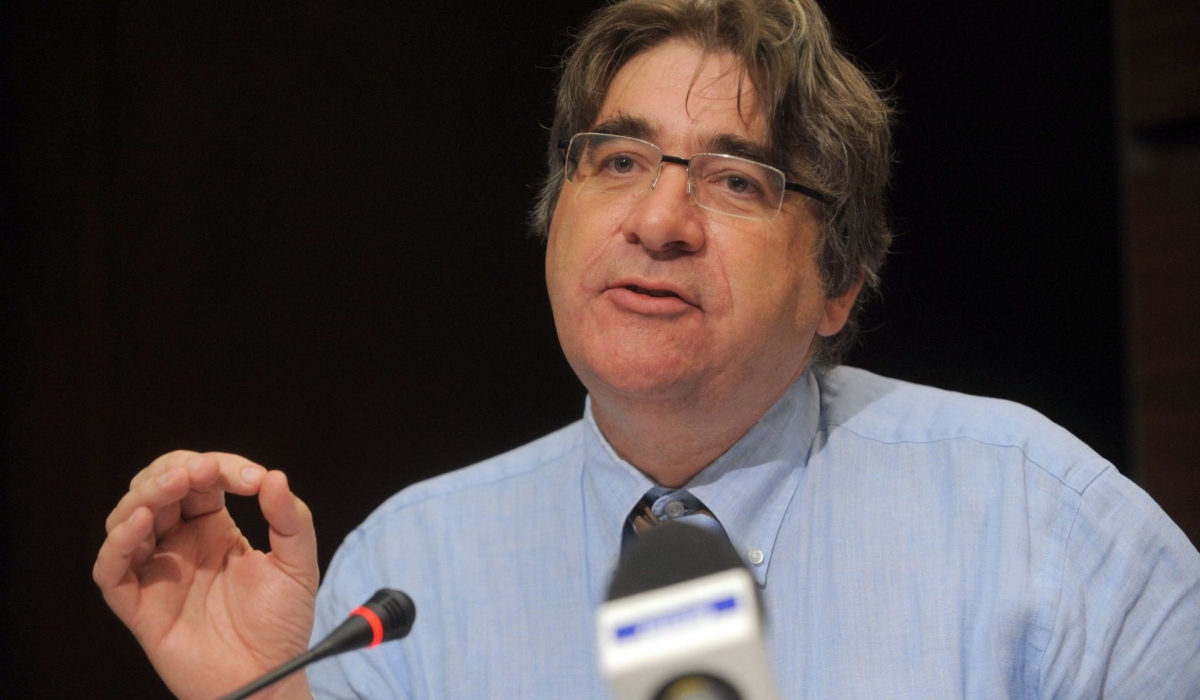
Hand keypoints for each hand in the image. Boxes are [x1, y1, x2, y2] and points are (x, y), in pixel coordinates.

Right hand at [93, 451, 318, 699]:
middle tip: (202, 471)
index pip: (202, 478)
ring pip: (128, 518)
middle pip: (158, 487)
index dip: (221, 467)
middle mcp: (180, 544)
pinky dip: (119, 542)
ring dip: (146, 494)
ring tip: (172, 485)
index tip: (253, 479)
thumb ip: (291, 519)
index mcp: (214, 527)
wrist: (269, 679)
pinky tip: (141, 523)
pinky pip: (111, 569)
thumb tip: (275, 476)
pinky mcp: (138, 603)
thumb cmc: (281, 624)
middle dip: (176, 469)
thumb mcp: (298, 565)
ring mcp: (156, 571)